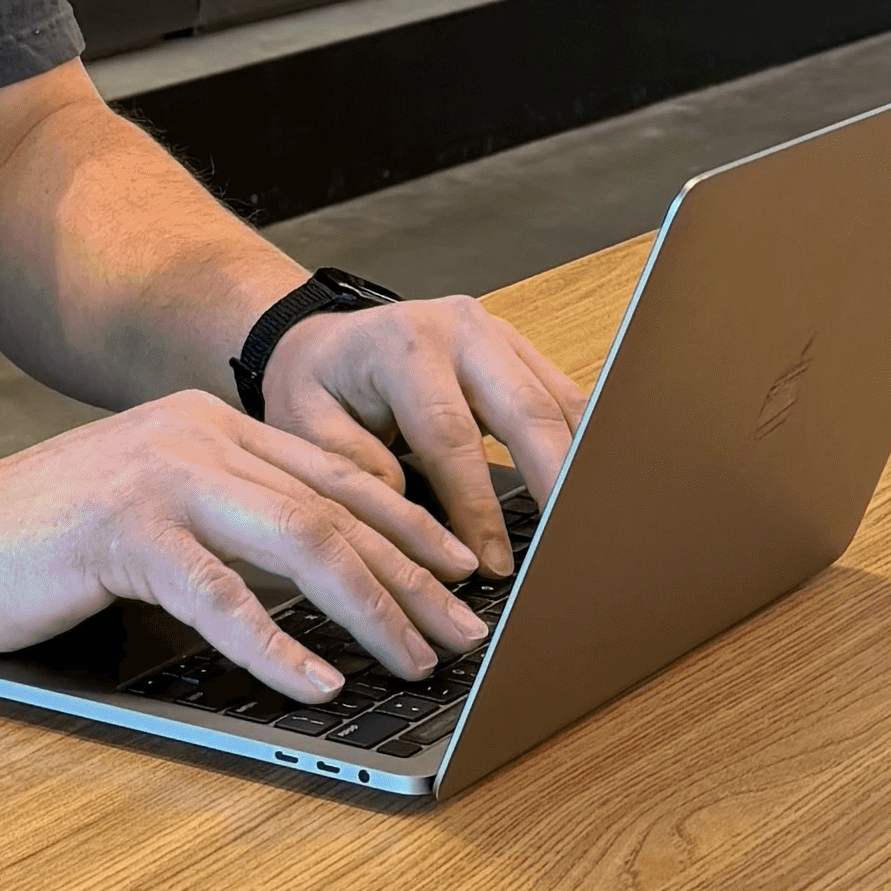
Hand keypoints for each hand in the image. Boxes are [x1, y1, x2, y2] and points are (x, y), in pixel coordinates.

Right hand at [0, 390, 490, 702]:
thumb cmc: (40, 542)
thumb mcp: (151, 507)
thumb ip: (225, 518)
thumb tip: (319, 573)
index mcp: (208, 425)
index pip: (336, 474)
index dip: (409, 526)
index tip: (461, 573)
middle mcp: (195, 436)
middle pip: (337, 508)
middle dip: (414, 576)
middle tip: (467, 631)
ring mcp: (160, 479)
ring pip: (301, 542)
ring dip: (372, 609)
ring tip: (415, 660)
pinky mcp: (122, 534)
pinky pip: (221, 596)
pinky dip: (277, 646)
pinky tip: (316, 683)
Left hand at [263, 295, 584, 578]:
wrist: (325, 341)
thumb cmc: (316, 385)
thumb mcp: (303, 424)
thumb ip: (350, 465)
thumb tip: (407, 511)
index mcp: (404, 345)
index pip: (452, 435)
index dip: (476, 505)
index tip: (490, 562)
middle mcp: (460, 328)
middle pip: (526, 408)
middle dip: (554, 479)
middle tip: (567, 542)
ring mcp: (497, 334)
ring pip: (557, 400)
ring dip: (578, 464)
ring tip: (586, 525)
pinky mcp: (517, 349)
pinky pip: (562, 397)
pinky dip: (579, 444)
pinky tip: (587, 488)